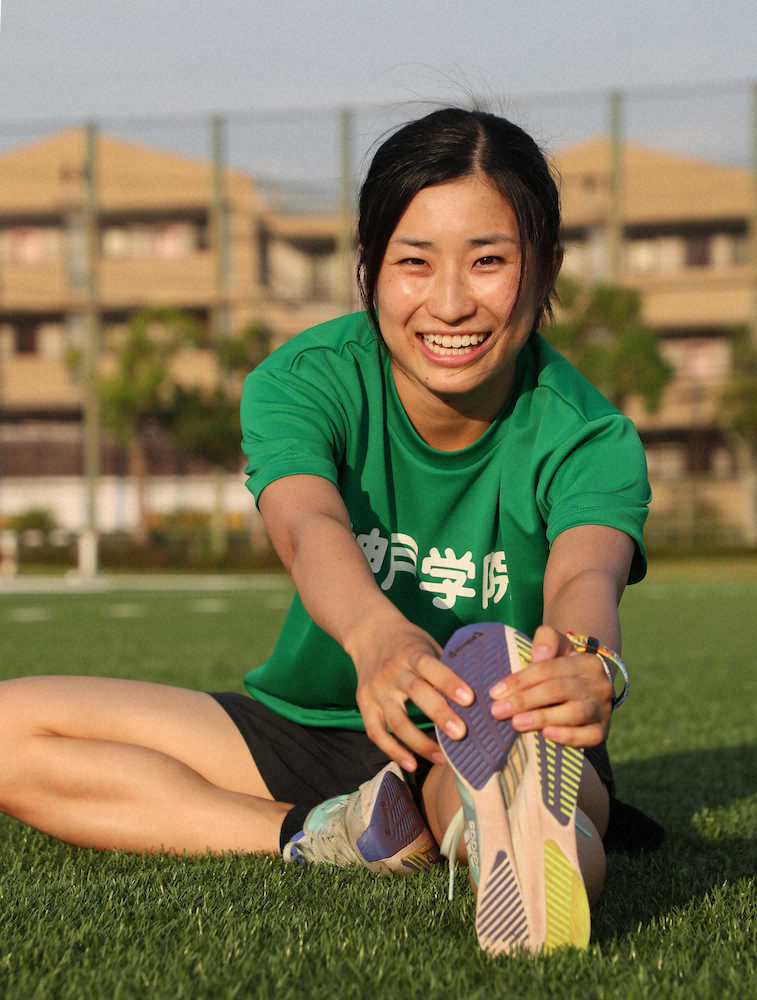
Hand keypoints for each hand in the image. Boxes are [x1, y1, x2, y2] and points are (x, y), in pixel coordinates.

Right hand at [347, 615, 473, 770]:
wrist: (369, 633)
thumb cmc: (408, 643)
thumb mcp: (426, 644)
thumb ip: (445, 665)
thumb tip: (479, 690)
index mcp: (411, 653)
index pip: (430, 666)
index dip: (449, 682)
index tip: (469, 699)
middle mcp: (392, 671)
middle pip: (415, 693)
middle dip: (439, 714)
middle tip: (461, 734)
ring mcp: (376, 689)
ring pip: (396, 720)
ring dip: (419, 742)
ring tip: (442, 758)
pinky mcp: (364, 704)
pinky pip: (376, 732)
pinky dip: (393, 750)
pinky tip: (411, 764)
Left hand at [488, 625, 612, 746]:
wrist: (589, 690)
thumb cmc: (563, 669)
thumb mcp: (556, 646)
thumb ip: (546, 640)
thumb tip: (539, 655)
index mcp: (586, 662)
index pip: (549, 669)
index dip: (520, 680)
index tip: (495, 692)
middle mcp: (599, 684)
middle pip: (558, 690)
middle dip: (525, 700)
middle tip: (498, 711)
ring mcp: (603, 709)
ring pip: (574, 713)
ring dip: (542, 717)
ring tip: (516, 723)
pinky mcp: (603, 731)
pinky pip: (590, 736)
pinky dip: (569, 736)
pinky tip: (547, 735)